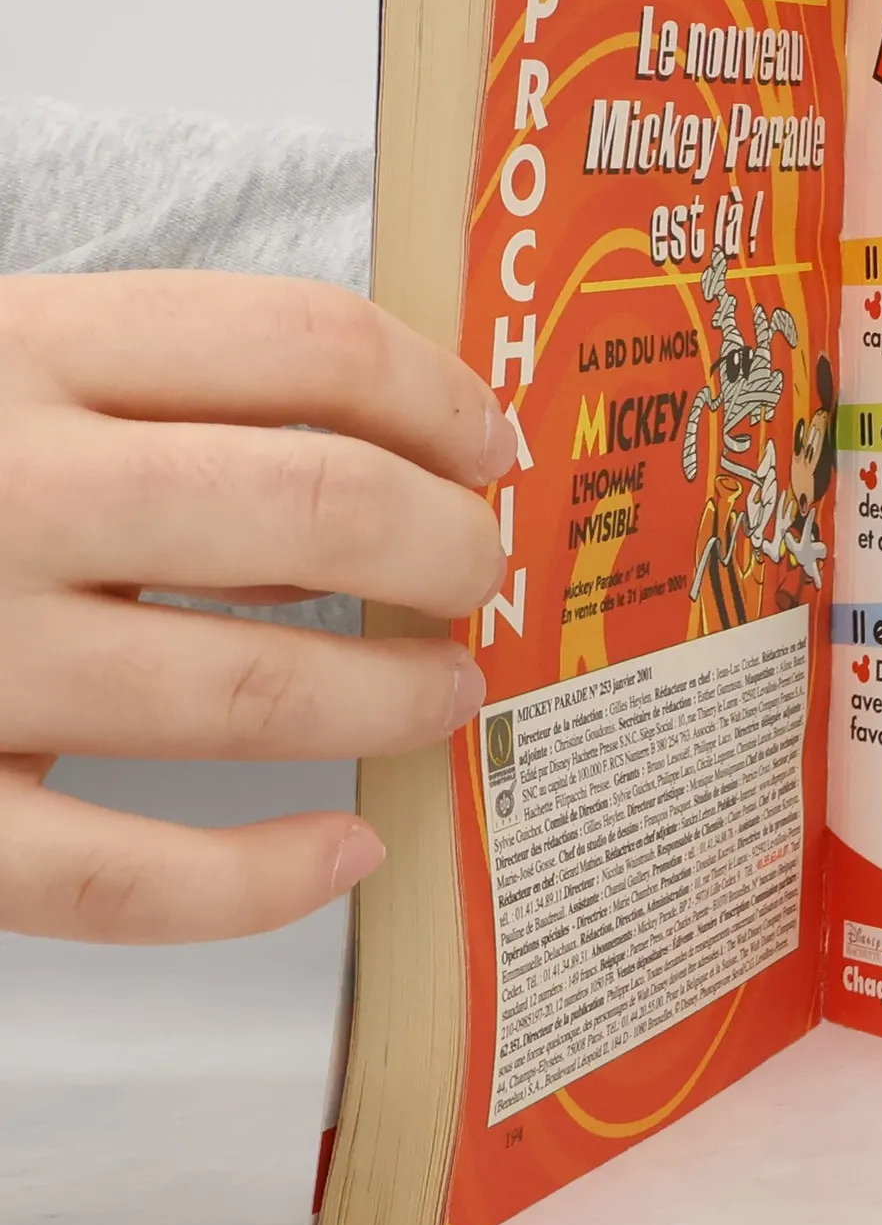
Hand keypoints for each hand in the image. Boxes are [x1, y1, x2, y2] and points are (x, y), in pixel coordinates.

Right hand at [0, 272, 513, 943]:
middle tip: (480, 574)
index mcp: (19, 348)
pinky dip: (265, 880)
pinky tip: (348, 849)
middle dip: (448, 546)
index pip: (304, 343)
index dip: (439, 395)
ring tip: (448, 691)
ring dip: (397, 697)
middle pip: (317, 507)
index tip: (490, 445)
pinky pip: (129, 880)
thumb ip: (164, 394)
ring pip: (255, 691)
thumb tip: (399, 464)